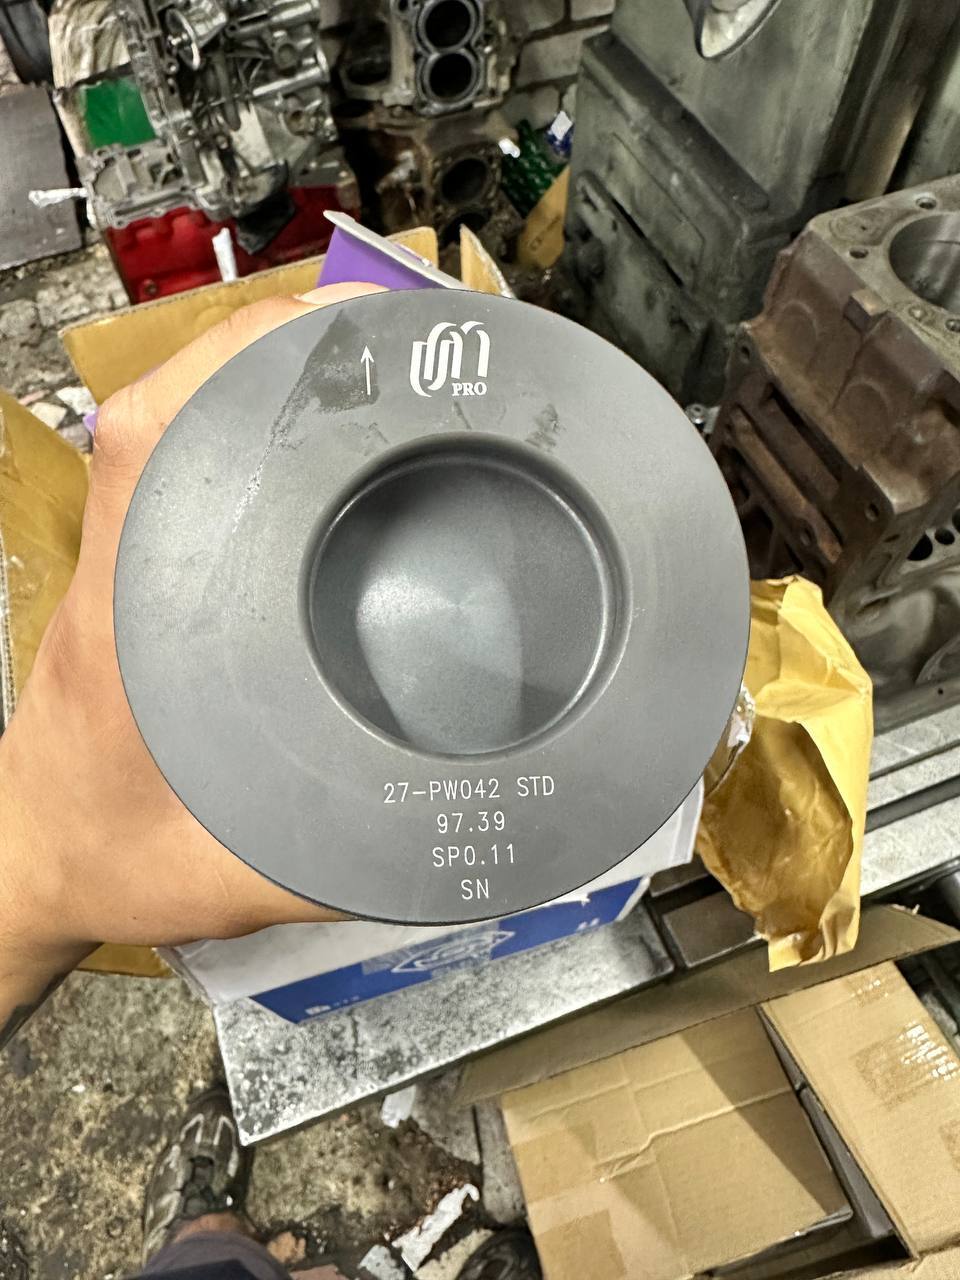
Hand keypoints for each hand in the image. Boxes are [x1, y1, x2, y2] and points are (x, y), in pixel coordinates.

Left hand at [0, 284, 381, 1012]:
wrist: (35, 859)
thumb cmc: (110, 857)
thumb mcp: (243, 874)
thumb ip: (351, 866)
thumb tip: (457, 837)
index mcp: (133, 615)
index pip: (159, 436)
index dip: (244, 355)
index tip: (337, 323)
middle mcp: (120, 567)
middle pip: (177, 401)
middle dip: (280, 346)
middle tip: (384, 334)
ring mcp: (122, 562)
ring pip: (177, 423)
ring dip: (259, 376)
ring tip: (359, 364)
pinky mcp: (135, 571)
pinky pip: (183, 464)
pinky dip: (242, 426)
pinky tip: (307, 441)